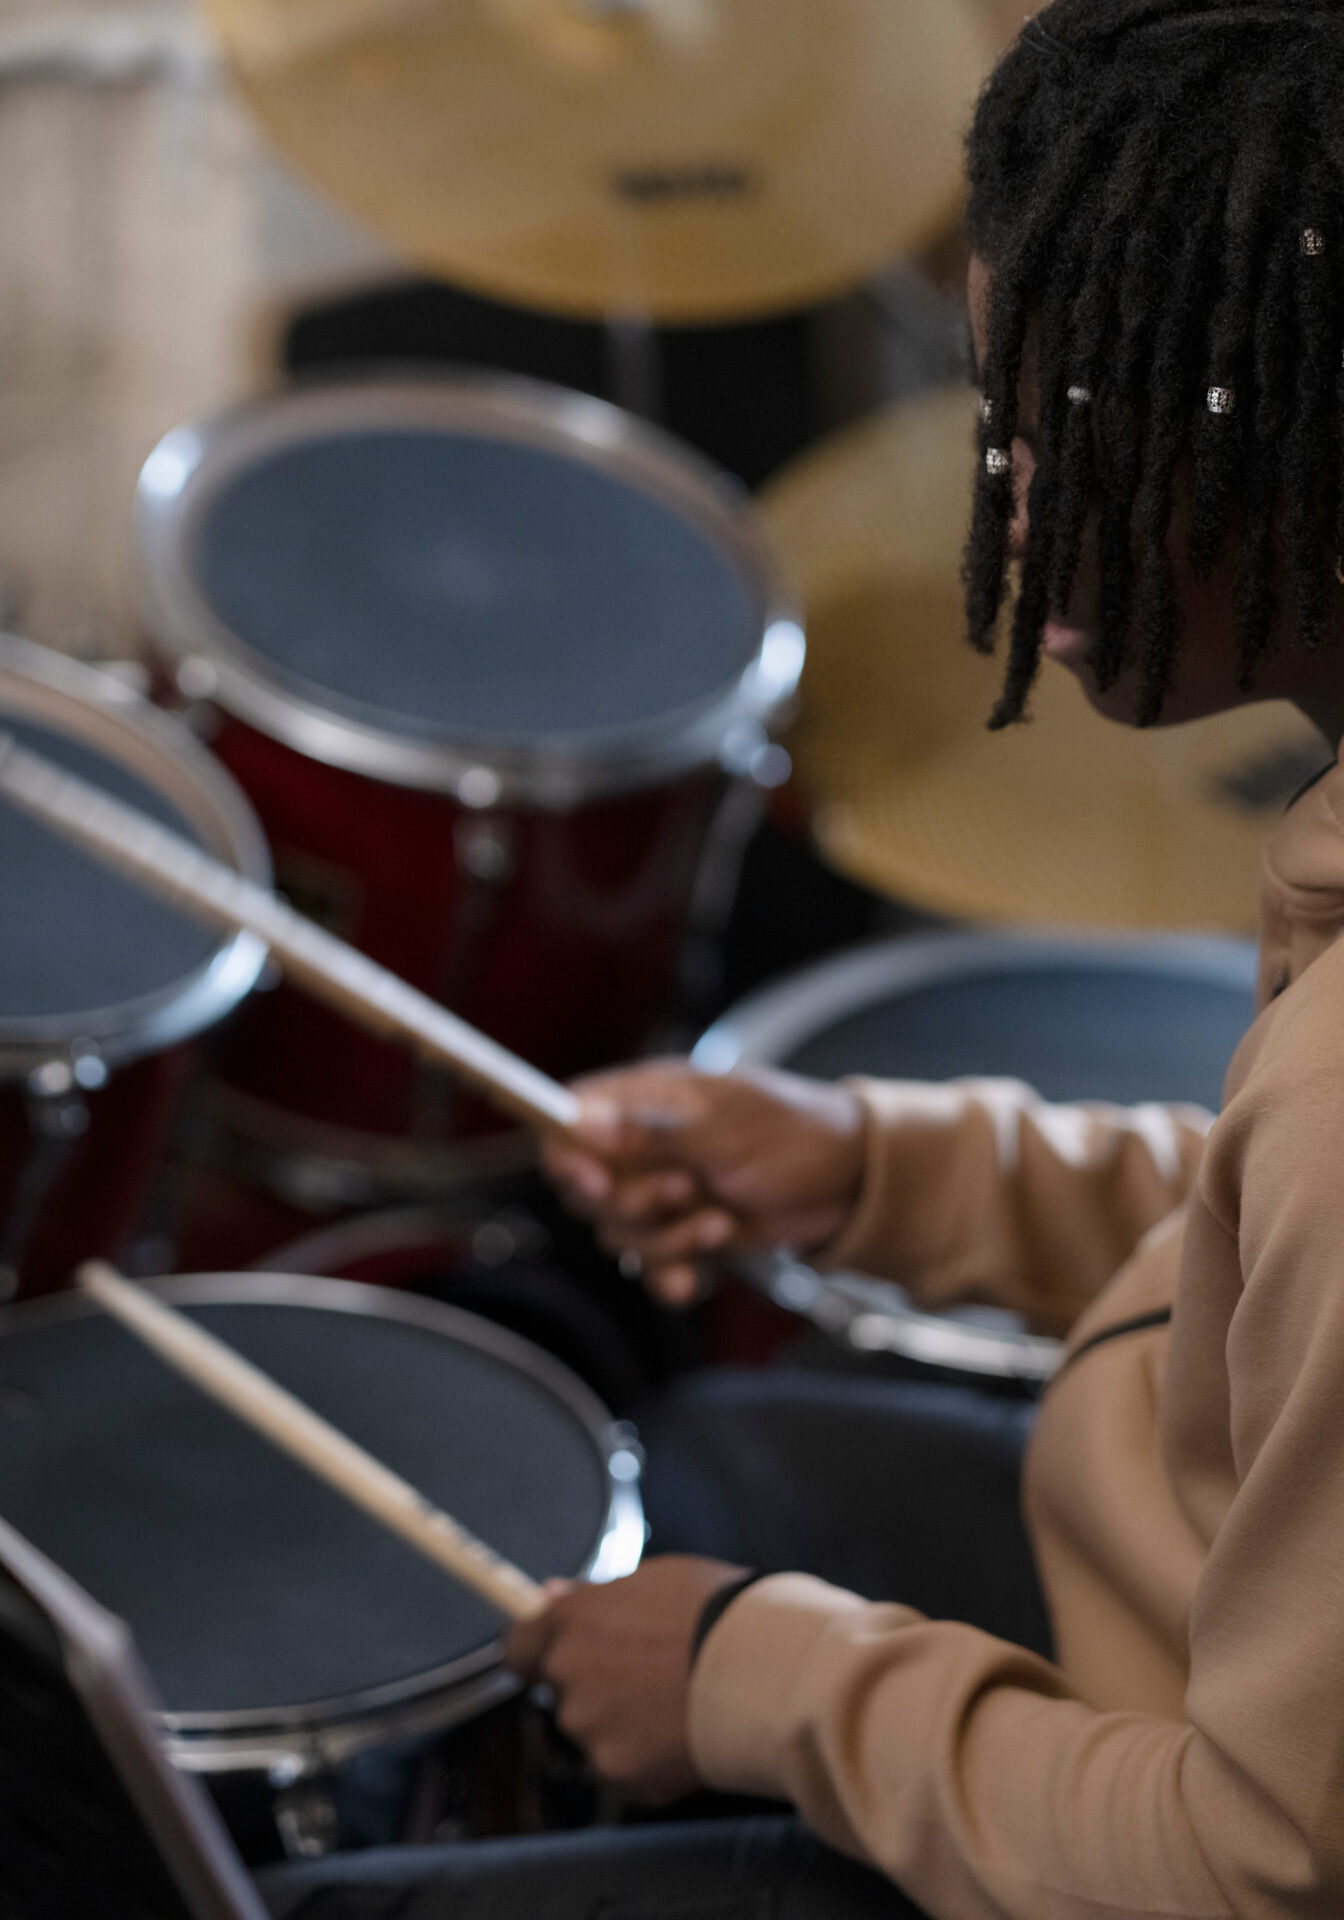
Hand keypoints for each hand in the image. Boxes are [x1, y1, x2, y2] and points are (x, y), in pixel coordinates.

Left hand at [503, 1556, 747, 1803]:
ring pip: (596, 1733)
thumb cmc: (714, 1609)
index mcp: (572, 1621)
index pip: (518, 1648)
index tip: (553, 1659)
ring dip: (622, 1726)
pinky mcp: (618, 1771)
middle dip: (595, 1691)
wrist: (761, 1668)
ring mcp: (590, 1727)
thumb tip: (551, 1594)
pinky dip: (648, 1761)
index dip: (536, 1655)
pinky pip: (625, 1769)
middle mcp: (568, 1674)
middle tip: (647, 1681)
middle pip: (563, 1694)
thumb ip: (596, 1596)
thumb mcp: (655, 1578)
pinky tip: (685, 1737)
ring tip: (677, 1707)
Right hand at [542, 1062, 865, 1304]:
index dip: (566, 1153)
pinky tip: (701, 1273)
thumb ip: (651, 1132)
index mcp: (648, 1099)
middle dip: (633, 1205)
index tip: (593, 1183)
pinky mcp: (684, 1231)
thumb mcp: (725, 1131)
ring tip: (718, 1223)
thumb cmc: (799, 1135)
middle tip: (683, 1192)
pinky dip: (672, 1274)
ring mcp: (664, 1190)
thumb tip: (583, 1121)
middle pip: (587, 1188)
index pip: (570, 1117)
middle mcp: (645, 1144)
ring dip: (667, 1240)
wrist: (855, 1184)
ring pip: (620, 1233)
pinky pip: (652, 1265)